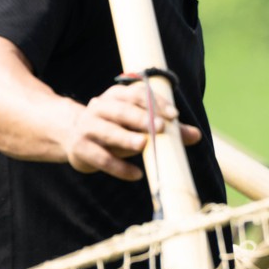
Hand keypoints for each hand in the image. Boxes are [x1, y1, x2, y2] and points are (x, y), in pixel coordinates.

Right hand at [60, 81, 200, 181]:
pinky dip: (119, 167)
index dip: (155, 103)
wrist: (72, 136)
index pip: (135, 94)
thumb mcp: (137, 124)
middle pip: (120, 110)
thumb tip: (196, 135)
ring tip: (143, 144)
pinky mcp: (81, 149)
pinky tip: (136, 174)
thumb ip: (165, 128)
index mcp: (114, 96)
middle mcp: (98, 108)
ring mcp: (87, 128)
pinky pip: (101, 158)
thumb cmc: (115, 128)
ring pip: (107, 131)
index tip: (174, 115)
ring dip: (125, 137)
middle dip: (141, 118)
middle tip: (161, 127)